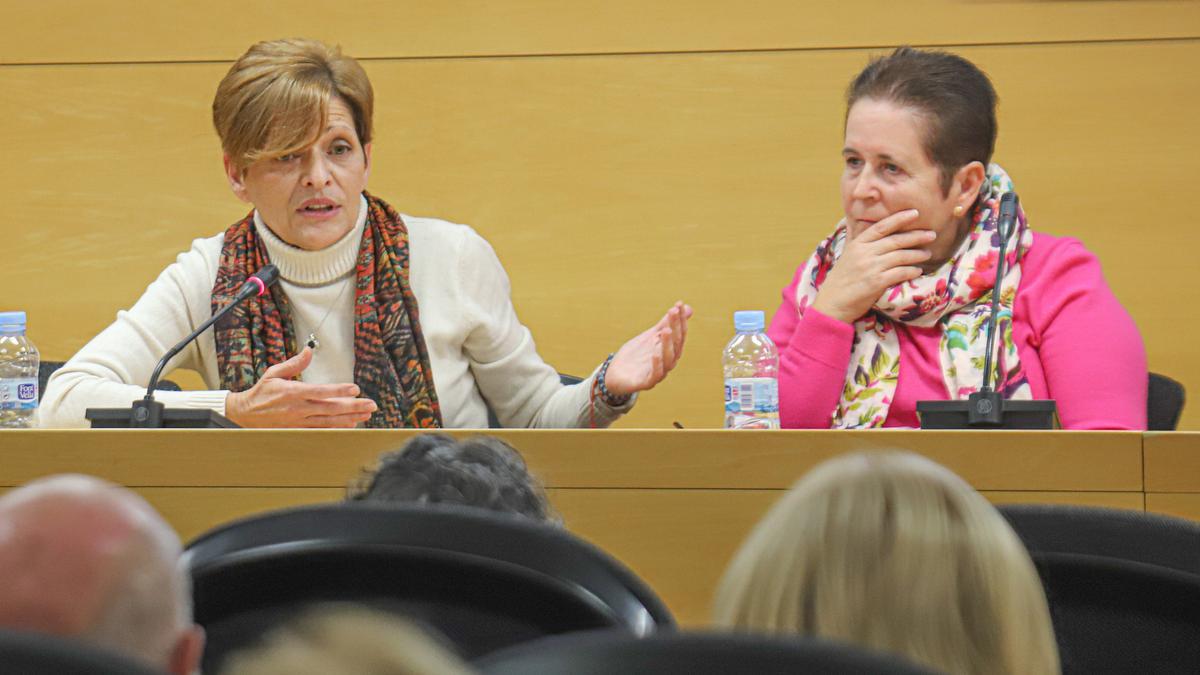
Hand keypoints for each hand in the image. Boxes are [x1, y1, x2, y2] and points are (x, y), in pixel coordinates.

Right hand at [224, 347, 377, 427]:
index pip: (320, 391)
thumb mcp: (275, 373)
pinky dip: (337, 428)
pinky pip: (321, 430)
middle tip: (371, 405)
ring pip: (329, 421)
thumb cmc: (261, 392)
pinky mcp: (298, 430)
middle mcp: (298, 408)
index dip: (339, 391)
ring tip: (366, 415)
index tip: (355, 389)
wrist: (245, 414)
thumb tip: (308, 350)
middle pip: (330, 408)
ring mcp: (299, 421)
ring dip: (350, 418)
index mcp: (292, 392)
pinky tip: (350, 425)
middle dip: (353, 407)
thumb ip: (294, 363)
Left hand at [604, 302, 692, 396]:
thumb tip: (687, 307)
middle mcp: (668, 362)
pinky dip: (656, 365)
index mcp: (670, 350)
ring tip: (665, 330)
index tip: (678, 304)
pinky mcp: (646, 383)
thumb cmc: (636, 355)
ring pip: (668, 360)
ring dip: (667, 344)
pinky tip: (655, 354)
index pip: (679, 334)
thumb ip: (666, 323)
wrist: (616, 374)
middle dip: (675, 328)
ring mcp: (658, 373)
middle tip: (672, 312)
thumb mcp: (650, 336)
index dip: (680, 319)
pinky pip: (655, 376)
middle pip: (676, 345)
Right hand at [808, 210, 934, 322]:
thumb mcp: (848, 256)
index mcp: (858, 244)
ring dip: (917, 254)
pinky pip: (900, 273)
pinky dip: (911, 271)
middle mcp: (865, 253)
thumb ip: (861, 243)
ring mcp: (871, 267)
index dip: (900, 218)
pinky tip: (918, 271)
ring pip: (901, 256)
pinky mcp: (876, 282)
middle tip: (932, 234)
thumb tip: (872, 230)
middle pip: (896, 240)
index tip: (915, 213)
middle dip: (916, 236)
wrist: (832, 303)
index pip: (882, 226)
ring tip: (928, 254)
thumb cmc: (841, 280)